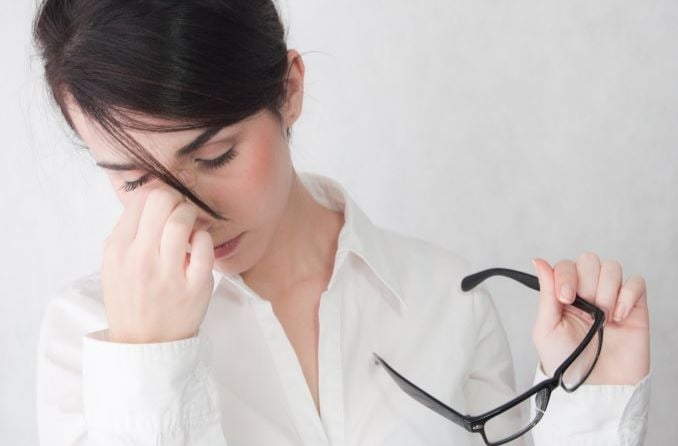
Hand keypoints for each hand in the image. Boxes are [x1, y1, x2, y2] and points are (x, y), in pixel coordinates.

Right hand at [101, 187, 214, 343]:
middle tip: (178, 213)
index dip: (157, 195)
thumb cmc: (132, 299)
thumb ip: (129, 230)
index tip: (163, 206)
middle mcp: (140, 259)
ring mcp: (168, 273)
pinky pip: (204, 245)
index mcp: (117, 250)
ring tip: (189, 228)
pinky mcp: (196, 285)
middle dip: (175, 200)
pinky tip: (197, 247)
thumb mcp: (114, 264)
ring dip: (190, 216)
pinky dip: (203, 239)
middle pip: (162, 201)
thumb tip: (151, 194)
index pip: (141, 199)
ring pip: (183, 219)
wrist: (145, 343)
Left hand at [531, 253, 649, 384]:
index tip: (565, 298)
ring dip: (606, 290)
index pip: (566, 265)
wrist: (595, 389)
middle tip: (587, 309)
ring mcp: (612, 299)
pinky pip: (636, 283)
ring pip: (612, 268)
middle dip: (587, 283)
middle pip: (589, 261)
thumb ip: (546, 292)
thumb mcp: (546, 328)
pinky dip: (627, 295)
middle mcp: (588, 294)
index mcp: (564, 296)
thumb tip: (538, 261)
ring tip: (603, 317)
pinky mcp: (634, 309)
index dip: (566, 275)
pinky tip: (618, 317)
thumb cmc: (567, 364)